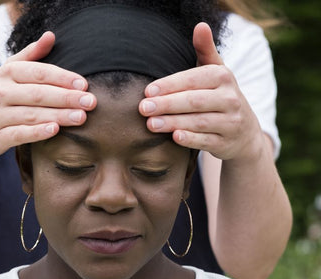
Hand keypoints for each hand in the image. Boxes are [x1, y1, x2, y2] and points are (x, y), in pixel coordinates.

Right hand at [0, 31, 96, 163]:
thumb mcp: (8, 73)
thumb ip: (30, 55)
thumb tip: (51, 36)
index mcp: (6, 74)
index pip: (37, 73)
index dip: (61, 77)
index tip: (83, 84)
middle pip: (37, 94)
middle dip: (66, 97)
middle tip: (90, 101)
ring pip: (30, 114)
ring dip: (58, 115)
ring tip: (81, 117)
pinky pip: (18, 134)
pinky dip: (36, 132)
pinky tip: (55, 130)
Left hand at [139, 23, 265, 162]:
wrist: (244, 132)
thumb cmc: (220, 96)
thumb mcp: (216, 72)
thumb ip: (205, 50)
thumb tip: (200, 25)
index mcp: (223, 77)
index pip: (193, 79)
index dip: (170, 85)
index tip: (147, 91)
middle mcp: (230, 99)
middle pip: (194, 101)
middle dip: (167, 104)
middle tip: (143, 108)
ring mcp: (231, 122)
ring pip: (199, 122)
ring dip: (173, 123)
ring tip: (150, 124)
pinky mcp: (227, 143)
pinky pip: (207, 141)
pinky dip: (191, 139)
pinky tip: (174, 137)